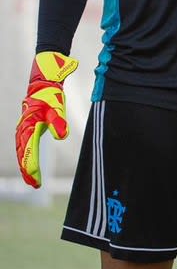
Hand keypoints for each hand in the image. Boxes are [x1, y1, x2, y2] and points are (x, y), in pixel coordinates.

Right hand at [15, 52, 78, 188]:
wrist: (43, 83)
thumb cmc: (50, 96)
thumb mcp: (57, 107)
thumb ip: (59, 121)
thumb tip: (62, 136)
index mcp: (28, 126)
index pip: (29, 150)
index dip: (31, 165)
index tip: (35, 177)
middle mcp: (23, 129)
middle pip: (23, 153)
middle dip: (27, 169)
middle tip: (34, 184)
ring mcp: (23, 128)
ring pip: (21, 151)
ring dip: (26, 165)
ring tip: (32, 180)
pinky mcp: (27, 128)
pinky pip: (23, 146)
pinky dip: (26, 157)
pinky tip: (30, 166)